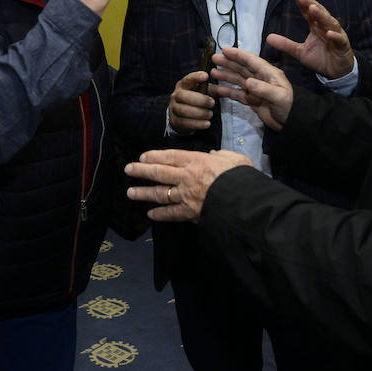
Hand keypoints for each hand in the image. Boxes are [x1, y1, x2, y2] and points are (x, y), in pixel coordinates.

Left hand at [125, 149, 251, 221]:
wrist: (243, 200)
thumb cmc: (240, 176)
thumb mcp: (233, 158)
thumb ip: (220, 156)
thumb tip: (212, 155)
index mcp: (196, 161)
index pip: (169, 156)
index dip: (154, 156)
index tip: (142, 157)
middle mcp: (186, 177)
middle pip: (159, 172)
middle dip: (141, 171)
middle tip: (128, 169)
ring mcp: (186, 195)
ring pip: (160, 193)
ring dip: (143, 193)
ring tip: (130, 192)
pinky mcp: (189, 212)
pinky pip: (171, 213)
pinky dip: (160, 214)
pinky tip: (150, 214)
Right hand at [168, 71, 214, 131]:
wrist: (182, 115)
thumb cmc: (195, 99)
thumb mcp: (203, 92)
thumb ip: (213, 90)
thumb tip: (225, 90)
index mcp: (183, 85)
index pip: (188, 79)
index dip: (196, 77)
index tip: (206, 76)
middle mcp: (176, 95)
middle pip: (183, 96)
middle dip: (200, 100)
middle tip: (212, 103)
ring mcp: (174, 108)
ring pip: (183, 110)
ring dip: (199, 113)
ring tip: (210, 114)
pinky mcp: (175, 121)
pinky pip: (185, 123)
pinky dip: (197, 124)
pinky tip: (207, 123)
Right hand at [209, 46, 293, 129]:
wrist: (292, 123)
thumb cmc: (289, 107)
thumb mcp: (279, 97)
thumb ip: (263, 89)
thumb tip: (247, 82)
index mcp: (269, 74)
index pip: (251, 61)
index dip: (238, 55)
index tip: (225, 50)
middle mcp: (261, 79)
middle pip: (242, 68)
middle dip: (228, 63)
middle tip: (214, 59)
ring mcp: (256, 90)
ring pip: (238, 80)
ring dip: (226, 76)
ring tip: (212, 73)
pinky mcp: (253, 101)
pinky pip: (238, 94)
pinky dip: (228, 92)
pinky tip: (218, 90)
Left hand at [265, 0, 354, 77]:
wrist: (337, 71)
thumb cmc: (320, 58)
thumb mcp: (300, 52)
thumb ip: (286, 44)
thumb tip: (268, 38)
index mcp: (316, 26)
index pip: (308, 11)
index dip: (301, 2)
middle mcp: (326, 27)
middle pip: (319, 13)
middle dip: (311, 4)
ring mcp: (336, 35)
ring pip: (329, 23)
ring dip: (322, 16)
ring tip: (313, 9)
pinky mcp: (342, 46)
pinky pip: (339, 39)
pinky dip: (334, 36)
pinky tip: (329, 33)